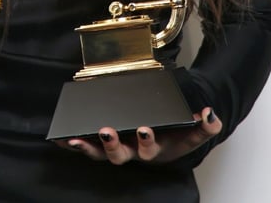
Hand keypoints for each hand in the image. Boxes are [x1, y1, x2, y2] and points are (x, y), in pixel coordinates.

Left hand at [54, 108, 221, 164]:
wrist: (167, 137)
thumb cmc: (177, 134)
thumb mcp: (195, 132)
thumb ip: (206, 125)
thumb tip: (209, 114)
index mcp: (153, 148)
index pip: (149, 149)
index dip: (145, 141)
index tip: (144, 129)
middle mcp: (132, 151)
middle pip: (119, 155)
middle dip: (112, 145)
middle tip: (106, 132)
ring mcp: (116, 149)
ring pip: (99, 153)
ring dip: (86, 147)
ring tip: (75, 138)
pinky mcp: (103, 144)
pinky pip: (86, 146)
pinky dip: (73, 144)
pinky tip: (61, 138)